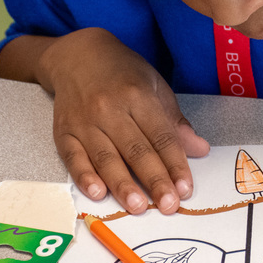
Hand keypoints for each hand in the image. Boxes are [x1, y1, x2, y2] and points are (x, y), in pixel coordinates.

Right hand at [37, 28, 209, 214]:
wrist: (77, 55)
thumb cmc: (122, 72)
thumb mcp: (154, 86)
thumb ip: (174, 121)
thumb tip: (199, 149)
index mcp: (138, 96)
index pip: (161, 137)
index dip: (175, 164)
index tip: (186, 188)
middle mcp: (110, 109)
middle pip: (136, 150)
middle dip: (155, 180)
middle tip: (169, 205)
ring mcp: (84, 122)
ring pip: (106, 158)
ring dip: (123, 185)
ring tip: (139, 207)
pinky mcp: (63, 132)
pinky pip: (74, 158)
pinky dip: (85, 177)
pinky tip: (98, 193)